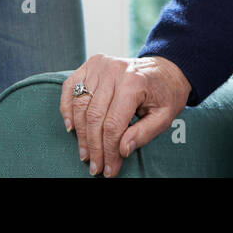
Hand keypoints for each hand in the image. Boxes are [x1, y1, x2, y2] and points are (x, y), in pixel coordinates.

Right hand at [59, 54, 191, 177]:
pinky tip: (71, 128)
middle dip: (94, 147)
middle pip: (94, 117)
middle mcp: (114, 71)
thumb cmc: (165, 94)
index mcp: (134, 83)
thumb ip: (144, 133)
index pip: (113, 124)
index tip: (109, 169)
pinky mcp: (92, 63)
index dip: (109, 151)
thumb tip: (122, 150)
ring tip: (85, 154)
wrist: (166, 69)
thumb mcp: (165, 116)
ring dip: (80, 134)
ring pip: (81, 105)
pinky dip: (66, 108)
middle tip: (96, 167)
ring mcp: (101, 65)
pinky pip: (70, 86)